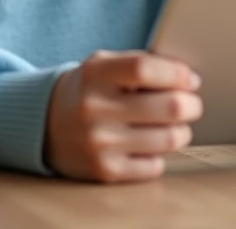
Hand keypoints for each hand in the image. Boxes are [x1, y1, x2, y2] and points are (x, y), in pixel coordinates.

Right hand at [44, 50, 202, 182]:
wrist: (44, 124)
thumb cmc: (87, 90)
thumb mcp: (102, 65)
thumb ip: (139, 63)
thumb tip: (186, 76)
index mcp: (95, 75)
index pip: (146, 69)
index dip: (177, 73)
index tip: (190, 79)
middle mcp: (95, 109)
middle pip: (169, 107)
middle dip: (191, 104)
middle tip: (191, 103)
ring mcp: (100, 144)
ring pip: (169, 139)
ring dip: (181, 131)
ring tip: (175, 125)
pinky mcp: (105, 172)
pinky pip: (155, 166)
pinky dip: (160, 155)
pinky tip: (151, 145)